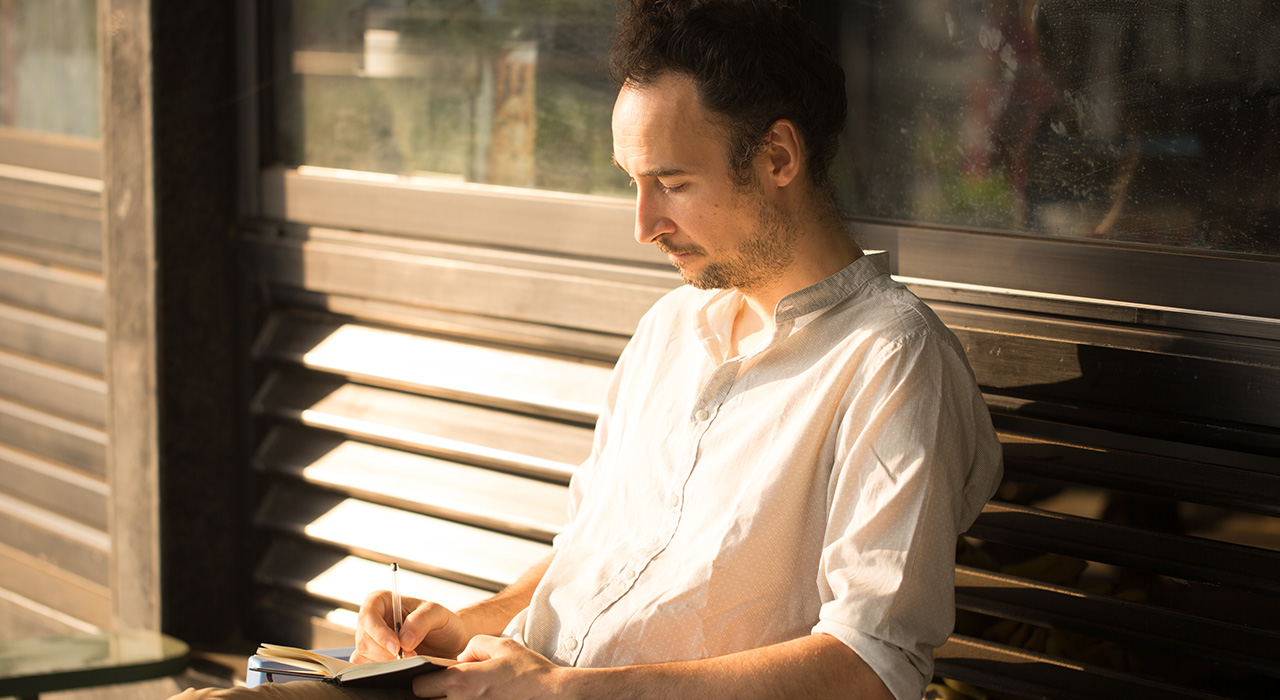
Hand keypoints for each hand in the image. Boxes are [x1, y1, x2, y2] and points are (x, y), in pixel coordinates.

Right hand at [352, 590, 471, 662]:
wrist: (449, 643)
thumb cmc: (442, 623)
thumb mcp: (438, 614)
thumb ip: (422, 621)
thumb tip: (403, 640)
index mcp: (382, 601)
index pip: (368, 613)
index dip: (378, 631)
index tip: (396, 647)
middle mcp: (372, 621)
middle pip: (365, 639)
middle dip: (386, 653)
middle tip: (411, 658)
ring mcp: (370, 642)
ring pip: (364, 657)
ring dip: (386, 664)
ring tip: (410, 663)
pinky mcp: (373, 660)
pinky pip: (367, 670)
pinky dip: (382, 673)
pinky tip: (400, 671)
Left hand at [412, 635, 569, 699]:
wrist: (553, 694)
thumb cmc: (530, 672)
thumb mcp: (502, 645)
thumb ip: (474, 645)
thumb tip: (461, 658)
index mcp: (462, 681)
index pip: (419, 685)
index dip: (422, 678)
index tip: (433, 676)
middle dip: (432, 694)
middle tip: (448, 686)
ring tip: (465, 693)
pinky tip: (477, 698)